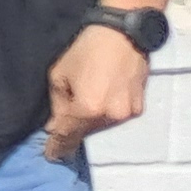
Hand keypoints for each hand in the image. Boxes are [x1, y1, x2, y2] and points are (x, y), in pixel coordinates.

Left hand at [45, 22, 149, 156]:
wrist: (123, 34)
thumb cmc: (85, 51)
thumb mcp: (60, 76)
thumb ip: (57, 105)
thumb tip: (54, 127)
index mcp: (87, 108)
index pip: (67, 136)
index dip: (57, 147)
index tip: (51, 156)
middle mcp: (110, 116)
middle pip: (86, 132)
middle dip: (74, 131)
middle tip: (62, 128)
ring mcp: (127, 113)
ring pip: (102, 126)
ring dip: (92, 122)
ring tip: (86, 106)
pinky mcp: (139, 107)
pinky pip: (117, 118)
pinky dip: (108, 114)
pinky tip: (104, 100)